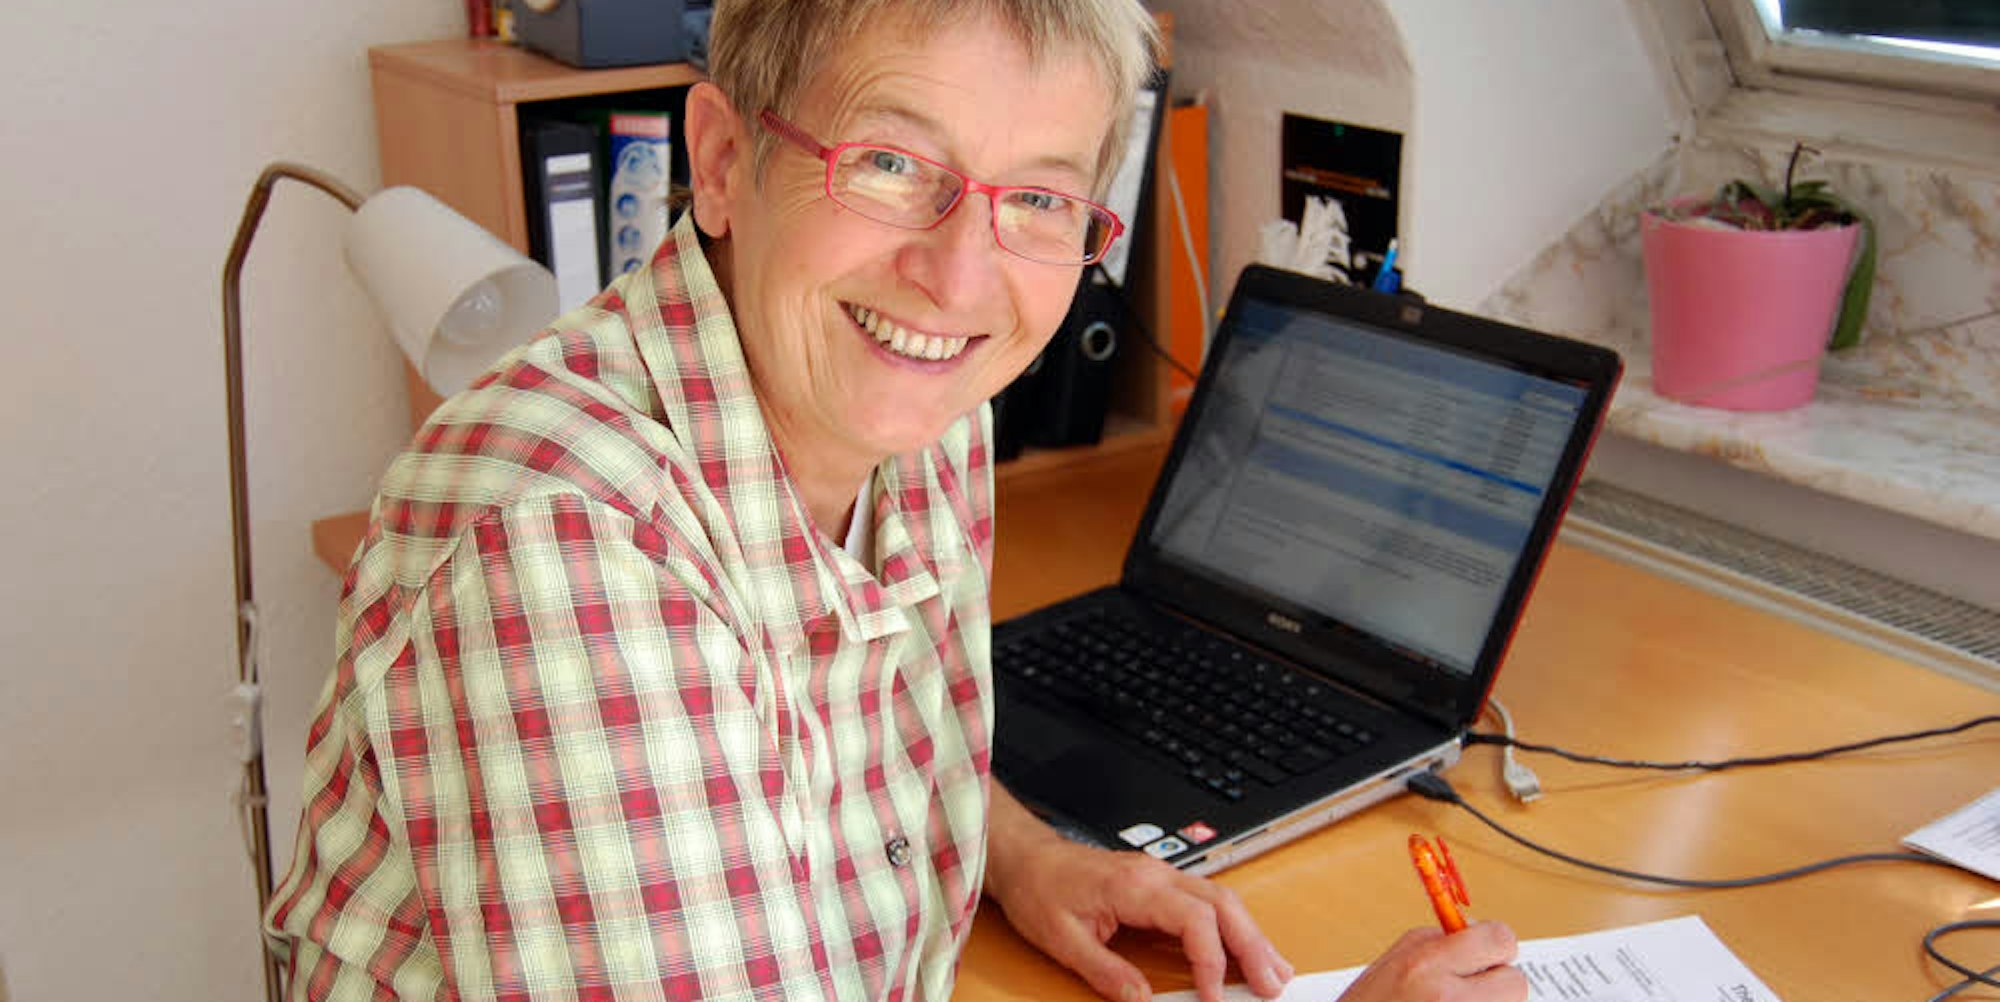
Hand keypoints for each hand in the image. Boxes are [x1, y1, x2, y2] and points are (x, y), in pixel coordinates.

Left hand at [984, 784, 1291, 1001]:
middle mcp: (1156, 874)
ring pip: (1223, 899)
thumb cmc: (1040, 889)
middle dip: (1253, 946)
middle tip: (1273, 985)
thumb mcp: (1062, 939)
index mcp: (1134, 885)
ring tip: (1274, 972)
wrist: (1027, 857)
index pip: (1194, 919)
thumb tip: (1142, 1000)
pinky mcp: (1161, 883)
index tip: (1215, 997)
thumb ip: (1104, 971)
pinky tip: (1246, 949)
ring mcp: (1162, 875)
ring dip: (1251, 935)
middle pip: (1223, 904)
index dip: (1211, 960)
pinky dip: (1234, 926)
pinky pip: (1209, 901)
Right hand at [1336, 923, 1526, 1001]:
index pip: (1499, 939)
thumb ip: (1436, 943)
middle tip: (1474, 990)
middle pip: (1516, 982)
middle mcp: (1450, 999)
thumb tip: (1476, 932)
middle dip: (1500, 984)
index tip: (1486, 954)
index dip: (1496, 946)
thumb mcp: (1391, 963)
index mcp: (1426, 965)